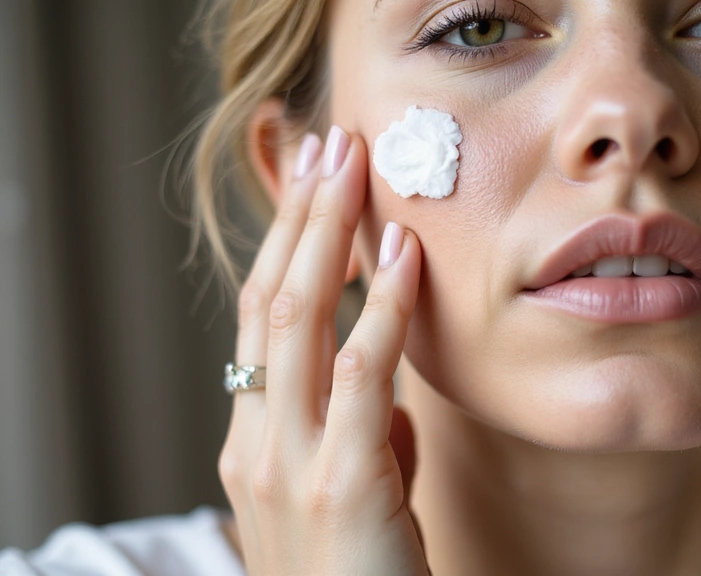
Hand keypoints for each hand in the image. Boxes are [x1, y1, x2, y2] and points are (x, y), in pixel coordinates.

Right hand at [218, 128, 429, 575]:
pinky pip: (362, 375)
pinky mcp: (341, 486)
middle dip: (298, 219)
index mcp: (252, 443)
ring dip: (328, 237)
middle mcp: (255, 444)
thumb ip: (361, 438)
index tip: (314, 189)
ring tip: (353, 168)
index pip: (260, 323)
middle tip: (327, 147)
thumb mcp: (351, 498)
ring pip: (299, 323)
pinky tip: (403, 255)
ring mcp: (288, 465)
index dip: (285, 248)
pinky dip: (384, 306)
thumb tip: (385, 390)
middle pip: (269, 304)